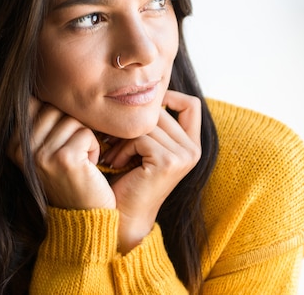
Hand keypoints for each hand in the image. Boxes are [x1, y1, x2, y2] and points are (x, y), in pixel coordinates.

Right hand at [8, 97, 115, 209]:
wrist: (83, 217)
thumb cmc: (69, 178)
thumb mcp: (45, 149)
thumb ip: (39, 120)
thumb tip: (39, 83)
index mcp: (12, 144)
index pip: (36, 104)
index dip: (56, 118)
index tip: (59, 142)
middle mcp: (21, 149)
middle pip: (55, 109)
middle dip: (71, 127)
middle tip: (72, 154)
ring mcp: (40, 155)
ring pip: (72, 120)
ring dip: (84, 139)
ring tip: (79, 162)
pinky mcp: (63, 159)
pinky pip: (86, 133)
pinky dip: (94, 148)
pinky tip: (88, 167)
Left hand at [102, 90, 201, 252]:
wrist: (121, 216)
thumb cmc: (125, 178)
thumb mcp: (142, 146)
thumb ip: (150, 123)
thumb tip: (137, 87)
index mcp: (192, 145)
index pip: (190, 103)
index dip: (166, 98)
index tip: (136, 112)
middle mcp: (194, 150)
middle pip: (160, 111)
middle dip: (131, 122)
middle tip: (109, 140)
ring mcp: (185, 156)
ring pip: (147, 122)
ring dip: (122, 137)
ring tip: (111, 153)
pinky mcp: (169, 161)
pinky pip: (140, 136)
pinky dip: (122, 147)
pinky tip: (114, 163)